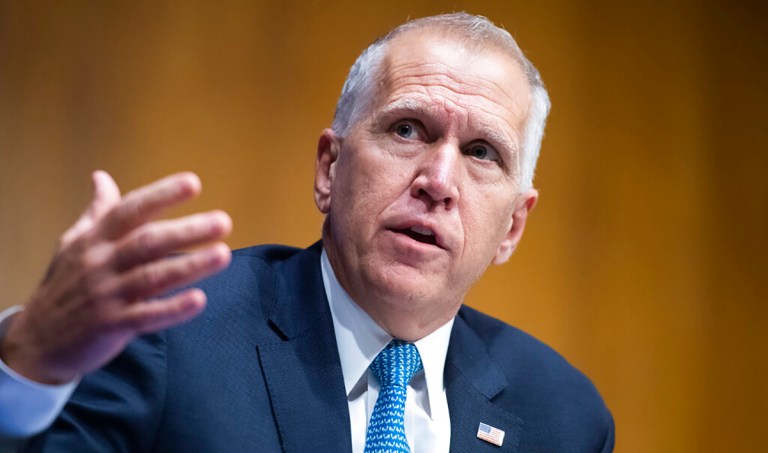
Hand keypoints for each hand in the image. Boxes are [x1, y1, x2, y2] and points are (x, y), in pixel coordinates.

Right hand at [0, 171, 231, 384]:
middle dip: (187, 230)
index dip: (162, 195)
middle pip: (148, 242)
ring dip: (190, 265)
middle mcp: (101, 263)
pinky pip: (147, 316)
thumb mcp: (73, 244)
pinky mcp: (112, 325)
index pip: (131, 210)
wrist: (37, 340)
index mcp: (95, 239)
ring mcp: (107, 295)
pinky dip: (173, 309)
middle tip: (224, 222)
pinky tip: (199, 300)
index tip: (194, 183)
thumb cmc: (65, 285)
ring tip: (223, 254)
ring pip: (153, 277)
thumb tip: (102, 177)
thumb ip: (97, 213)